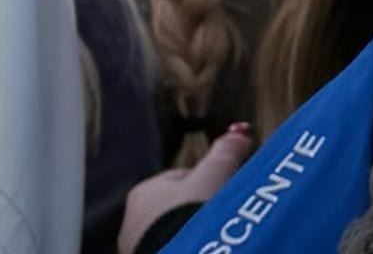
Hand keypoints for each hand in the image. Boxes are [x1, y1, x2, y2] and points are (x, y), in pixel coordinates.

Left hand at [118, 126, 252, 253]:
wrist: (185, 253)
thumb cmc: (192, 213)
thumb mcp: (216, 174)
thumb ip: (226, 151)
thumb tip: (240, 131)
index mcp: (143, 191)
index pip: (181, 181)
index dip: (207, 185)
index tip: (224, 195)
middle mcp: (132, 220)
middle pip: (176, 209)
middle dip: (198, 212)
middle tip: (220, 218)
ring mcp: (136, 247)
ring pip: (172, 233)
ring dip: (191, 232)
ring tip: (214, 236)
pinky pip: (171, 248)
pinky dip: (188, 246)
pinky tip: (204, 246)